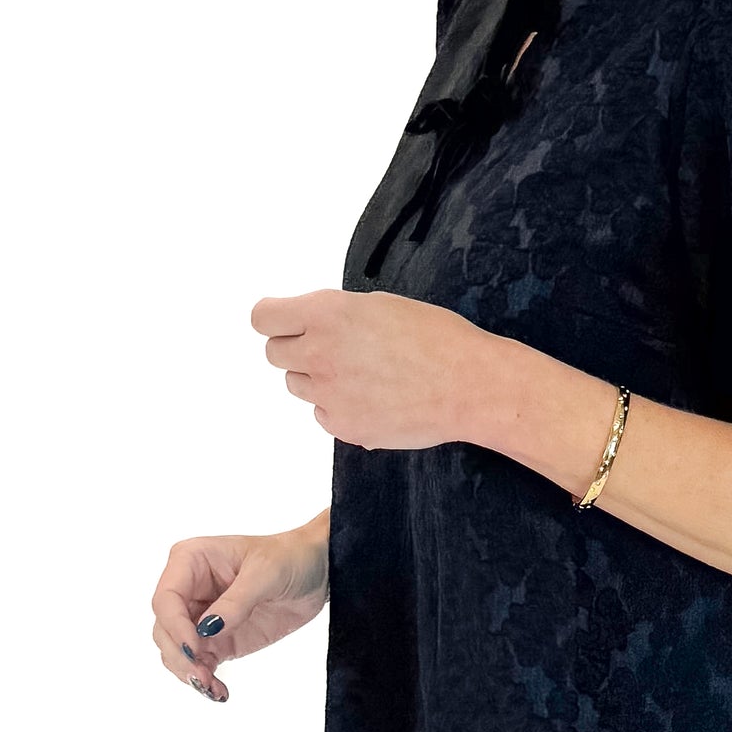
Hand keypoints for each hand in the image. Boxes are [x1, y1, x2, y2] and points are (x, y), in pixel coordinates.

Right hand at [151, 515, 329, 704]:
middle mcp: (188, 589)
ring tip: (212, 687)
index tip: (196, 647)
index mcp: (191, 561)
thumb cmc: (290, 557)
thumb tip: (206, 630)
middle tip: (203, 675)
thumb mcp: (266, 573)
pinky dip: (204, 680)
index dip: (175, 626)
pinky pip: (198, 664)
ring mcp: (200, 616)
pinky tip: (219, 691)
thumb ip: (236, 602)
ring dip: (189, 672)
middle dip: (180, 655)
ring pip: (175, 651)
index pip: (166, 599)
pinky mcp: (216, 640)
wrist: (316, 571)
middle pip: (165, 629)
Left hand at [250, 286, 496, 450]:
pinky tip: (374, 397)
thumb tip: (308, 326)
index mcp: (327, 313)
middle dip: (296, 348)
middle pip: (274, 353)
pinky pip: (322, 413)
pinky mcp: (342, 426)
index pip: (262, 317)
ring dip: (317, 378)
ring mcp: (328, 393)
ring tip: (362, 373)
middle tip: (330, 348)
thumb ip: (335, 315)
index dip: (274, 319)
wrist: (469, 385)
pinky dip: (338, 406)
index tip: (284, 322)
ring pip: (296, 384)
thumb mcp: (379, 306)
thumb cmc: (435, 337)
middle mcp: (319, 352)